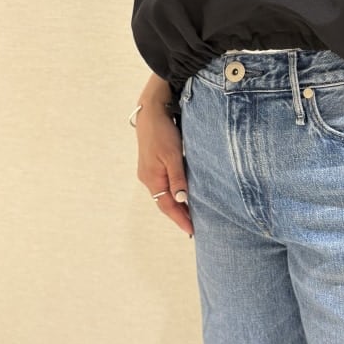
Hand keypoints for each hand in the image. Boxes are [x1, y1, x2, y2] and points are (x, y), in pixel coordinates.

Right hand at [135, 103, 193, 235]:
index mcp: (152, 179)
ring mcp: (149, 172)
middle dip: (178, 215)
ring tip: (191, 214)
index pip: (167, 206)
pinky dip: (174, 193)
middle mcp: (148, 178)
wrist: (150, 112)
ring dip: (176, 205)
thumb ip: (177, 178)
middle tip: (194, 227)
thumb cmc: (163, 132)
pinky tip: (182, 194)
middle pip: (164, 202)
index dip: (180, 219)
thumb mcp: (173, 155)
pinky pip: (164, 185)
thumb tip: (181, 200)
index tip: (192, 231)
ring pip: (164, 194)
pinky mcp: (152, 164)